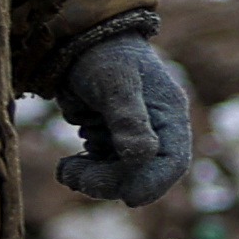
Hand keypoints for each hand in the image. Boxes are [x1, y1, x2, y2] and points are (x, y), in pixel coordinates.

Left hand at [52, 26, 193, 205]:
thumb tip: (141, 156)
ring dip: (93, 180)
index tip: (130, 198)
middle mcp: (154, 130)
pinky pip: (101, 169)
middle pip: (142, 174)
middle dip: (111, 181)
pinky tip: (65, 167)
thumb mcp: (115, 81)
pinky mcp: (109, 140)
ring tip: (67, 171)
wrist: (76, 40)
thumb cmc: (102, 53)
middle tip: (78, 179)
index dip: (155, 183)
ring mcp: (131, 137)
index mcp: (168, 114)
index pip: (172, 160)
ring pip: (119, 176)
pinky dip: (83, 173)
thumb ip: (127, 118)